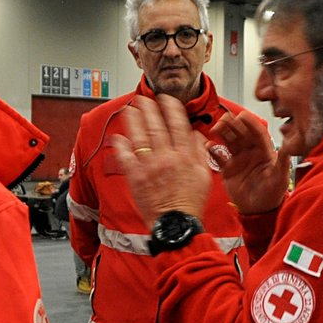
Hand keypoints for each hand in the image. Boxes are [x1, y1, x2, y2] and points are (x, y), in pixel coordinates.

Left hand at [111, 94, 211, 225]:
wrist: (177, 225)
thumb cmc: (190, 203)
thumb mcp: (204, 175)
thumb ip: (199, 152)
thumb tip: (195, 135)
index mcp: (184, 156)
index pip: (177, 125)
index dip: (171, 109)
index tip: (165, 99)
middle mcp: (167, 158)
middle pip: (156, 127)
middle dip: (149, 109)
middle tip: (144, 98)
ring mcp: (150, 168)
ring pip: (140, 138)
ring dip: (134, 121)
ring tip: (130, 109)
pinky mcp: (136, 179)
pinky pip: (126, 159)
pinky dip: (121, 147)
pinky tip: (118, 137)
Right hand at [210, 110, 288, 213]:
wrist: (259, 210)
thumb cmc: (273, 193)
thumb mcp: (280, 177)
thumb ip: (283, 162)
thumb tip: (289, 147)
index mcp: (264, 151)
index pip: (256, 132)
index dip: (249, 123)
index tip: (242, 116)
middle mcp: (250, 152)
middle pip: (240, 133)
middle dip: (233, 124)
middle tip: (224, 119)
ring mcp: (238, 160)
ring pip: (229, 141)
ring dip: (222, 133)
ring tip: (215, 128)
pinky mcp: (228, 169)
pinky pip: (219, 157)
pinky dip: (213, 151)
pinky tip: (208, 146)